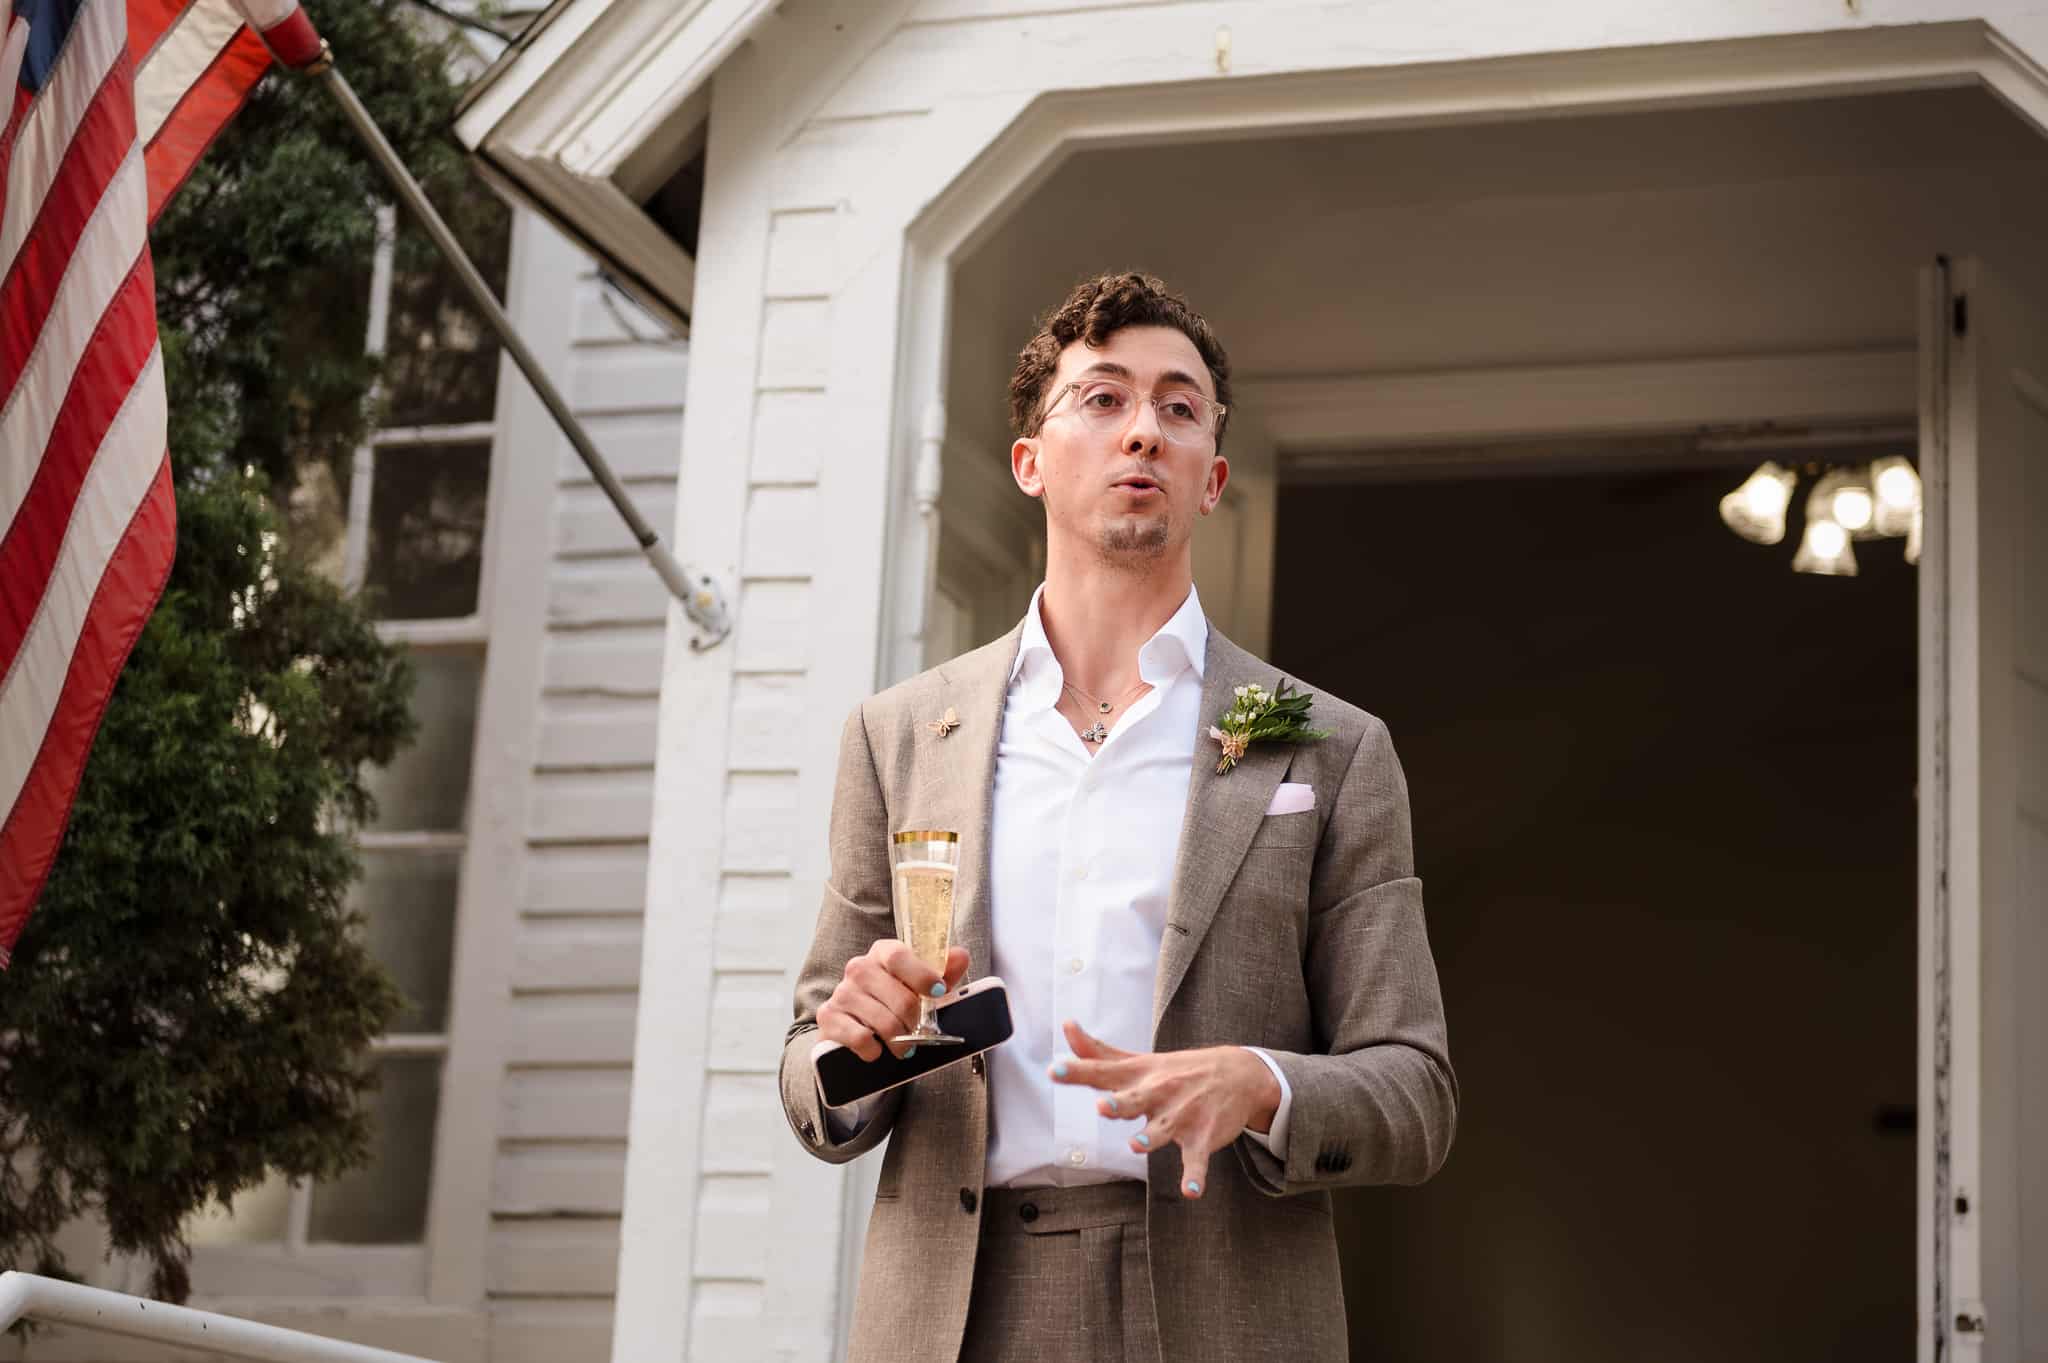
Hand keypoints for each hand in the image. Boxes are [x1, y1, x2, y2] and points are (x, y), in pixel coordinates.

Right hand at [815, 940, 969, 1060]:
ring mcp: (841, 992)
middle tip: (920, 1033)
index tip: (940, 992)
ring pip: (883, 1022)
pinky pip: (860, 1038)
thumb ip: (944, 971)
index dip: (922, 975)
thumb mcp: (923, 987)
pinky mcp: (828, 1017)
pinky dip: (874, 1049)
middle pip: (899, 997)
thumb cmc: (895, 1002)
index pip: (899, 956)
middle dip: (916, 1022)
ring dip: (900, 1041)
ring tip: (904, 1047)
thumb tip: (961, 956)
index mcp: (883, 953)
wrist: (857, 1027)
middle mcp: (858, 968)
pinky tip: (876, 1049)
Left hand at [1049, 1019, 1280, 1199]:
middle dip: (1119, 1104)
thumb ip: (1099, 1052)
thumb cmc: (1178, 1070)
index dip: (1078, 1071)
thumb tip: (1066, 1027)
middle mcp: (1158, 1093)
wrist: (1239, 1074)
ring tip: (1138, 1144)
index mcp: (1139, 1076)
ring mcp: (1181, 1116)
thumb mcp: (1139, 1060)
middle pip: (1134, 1099)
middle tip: (1103, 1106)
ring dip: (1151, 1136)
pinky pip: (1197, 1160)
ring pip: (1163, 1129)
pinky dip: (1195, 1175)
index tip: (1054, 1070)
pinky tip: (1190, 1190)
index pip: (1104, 1071)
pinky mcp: (1202, 1137)